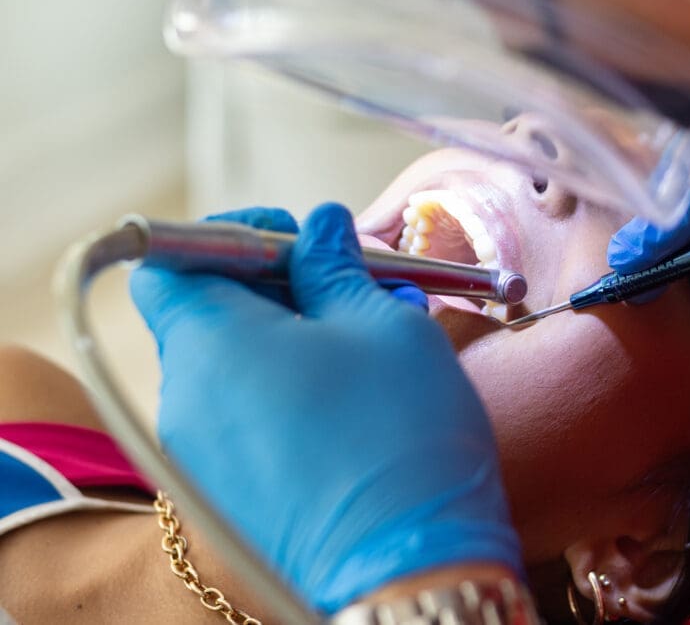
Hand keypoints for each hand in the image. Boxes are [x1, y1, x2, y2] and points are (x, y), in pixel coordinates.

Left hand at [131, 204, 521, 612]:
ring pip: (232, 365)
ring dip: (292, 336)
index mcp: (210, 342)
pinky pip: (243, 415)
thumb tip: (321, 229)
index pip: (170, 260)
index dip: (231, 236)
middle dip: (278, 286)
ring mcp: (199, 453)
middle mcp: (185, 398)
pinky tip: (353, 394)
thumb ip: (336, 266)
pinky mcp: (225, 492)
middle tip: (352, 287)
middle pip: (206, 311)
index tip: (295, 240)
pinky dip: (287, 388)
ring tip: (369, 341)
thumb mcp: (383, 325)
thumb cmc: (400, 436)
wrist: (410, 570)